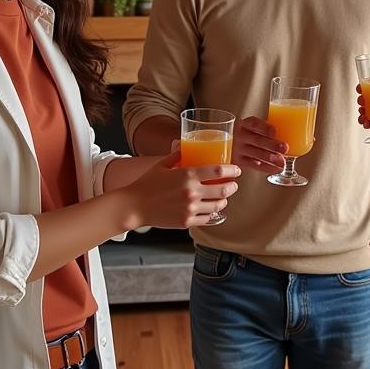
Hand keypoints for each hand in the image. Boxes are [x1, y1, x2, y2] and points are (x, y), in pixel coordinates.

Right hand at [123, 151, 240, 227]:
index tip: (236, 170)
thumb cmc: (146, 184)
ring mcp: (190, 209)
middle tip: (232, 185)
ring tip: (223, 197)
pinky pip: (207, 218)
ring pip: (218, 206)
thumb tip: (184, 147)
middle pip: (223, 190)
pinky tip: (211, 209)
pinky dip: (212, 213)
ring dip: (224, 201)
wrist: (133, 206)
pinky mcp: (186, 222)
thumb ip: (176, 155)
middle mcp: (192, 192)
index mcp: (187, 175)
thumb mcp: (161, 165)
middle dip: (232, 187)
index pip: (219, 171)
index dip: (232, 170)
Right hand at [232, 115, 286, 172]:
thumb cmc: (247, 135)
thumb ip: (266, 129)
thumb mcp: (252, 128)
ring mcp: (237, 149)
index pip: (253, 123)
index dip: (264, 127)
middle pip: (257, 140)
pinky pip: (253, 165)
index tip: (274, 131)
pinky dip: (266, 167)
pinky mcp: (238, 161)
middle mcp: (239, 136)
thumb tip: (292, 131)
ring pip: (255, 153)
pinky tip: (276, 168)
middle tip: (285, 148)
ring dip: (271, 158)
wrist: (227, 145)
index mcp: (244, 124)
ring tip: (283, 161)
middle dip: (272, 145)